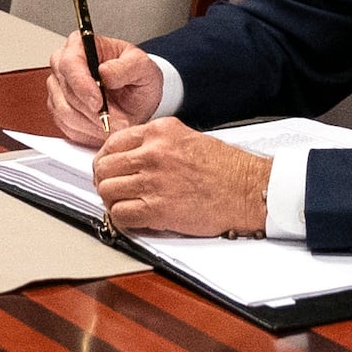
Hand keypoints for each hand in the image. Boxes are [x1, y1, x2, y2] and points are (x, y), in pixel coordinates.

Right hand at [43, 33, 167, 145]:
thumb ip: (127, 67)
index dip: (82, 85)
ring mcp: (58, 88)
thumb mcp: (143, 67)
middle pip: (66, 91)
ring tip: (116, 124)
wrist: (136, 98)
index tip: (98, 103)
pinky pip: (66, 126)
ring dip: (93, 124)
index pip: (70, 63)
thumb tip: (104, 71)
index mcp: (81, 45)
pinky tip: (104, 127)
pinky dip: (88, 131)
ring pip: (65, 112)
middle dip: (93, 111)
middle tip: (118, 120)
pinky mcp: (58, 110)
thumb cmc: (137, 77)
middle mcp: (64, 64)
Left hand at [94, 118, 270, 237]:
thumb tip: (130, 157)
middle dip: (104, 181)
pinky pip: (120, 215)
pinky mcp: (157, 209)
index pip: (112, 143)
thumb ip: (156, 144)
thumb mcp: (187, 139)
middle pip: (104, 167)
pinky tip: (132, 218)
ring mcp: (153, 181)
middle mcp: (152, 153)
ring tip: (124, 205)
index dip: (106, 160)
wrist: (247, 190)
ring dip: (112, 201)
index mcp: (159, 132)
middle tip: (112, 190)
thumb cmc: (225, 168)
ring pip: (108, 191)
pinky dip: (121, 219)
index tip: (108, 169)